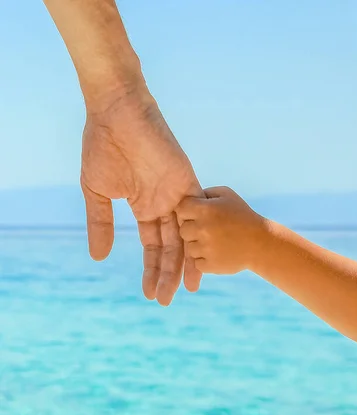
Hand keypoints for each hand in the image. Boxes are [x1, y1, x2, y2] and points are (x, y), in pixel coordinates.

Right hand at [81, 83, 202, 305]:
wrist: (116, 112)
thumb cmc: (102, 146)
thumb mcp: (97, 192)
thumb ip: (100, 224)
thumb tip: (97, 257)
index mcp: (144, 207)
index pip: (152, 246)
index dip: (151, 270)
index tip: (149, 294)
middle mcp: (164, 205)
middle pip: (171, 247)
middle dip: (168, 275)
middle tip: (166, 301)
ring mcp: (177, 194)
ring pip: (185, 236)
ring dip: (185, 263)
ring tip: (186, 290)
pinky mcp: (187, 182)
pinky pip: (197, 215)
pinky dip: (198, 236)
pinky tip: (199, 257)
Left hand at [177, 186, 266, 274]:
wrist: (260, 243)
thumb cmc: (243, 216)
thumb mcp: (226, 195)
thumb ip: (205, 193)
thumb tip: (187, 199)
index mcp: (206, 209)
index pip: (181, 209)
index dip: (188, 212)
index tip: (198, 215)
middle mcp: (203, 228)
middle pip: (183, 230)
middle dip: (193, 230)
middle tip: (208, 231)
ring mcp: (205, 248)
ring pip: (189, 248)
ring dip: (199, 246)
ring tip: (216, 243)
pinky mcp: (210, 264)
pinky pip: (197, 263)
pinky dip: (205, 260)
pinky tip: (218, 253)